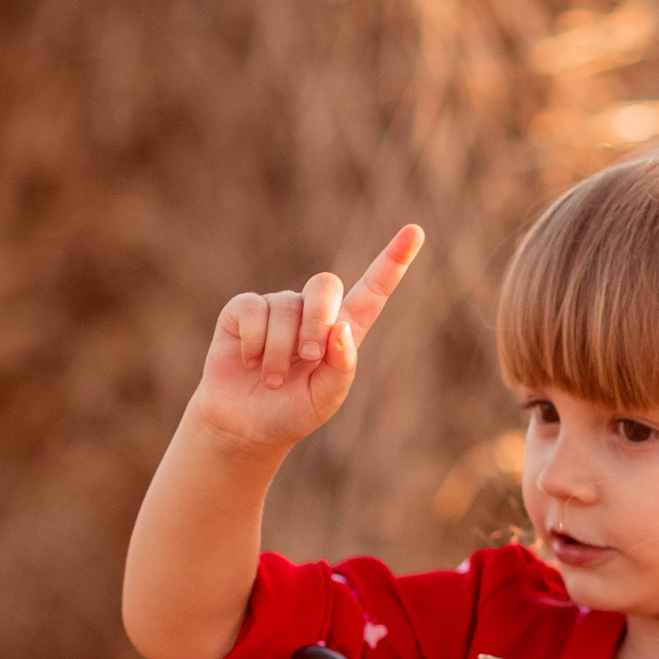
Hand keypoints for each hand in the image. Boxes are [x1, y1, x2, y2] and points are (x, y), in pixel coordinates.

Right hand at [190, 227, 422, 453]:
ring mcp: (277, 308)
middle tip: (307, 358)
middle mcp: (311, 312)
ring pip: (285, 306)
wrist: (245, 426)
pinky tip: (250, 362)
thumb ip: (341, 368)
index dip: (393, 262)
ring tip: (273, 380)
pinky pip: (253, 309)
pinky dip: (254, 342)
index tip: (415, 232)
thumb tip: (342, 328)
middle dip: (317, 320)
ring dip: (279, 351)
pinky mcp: (243, 310)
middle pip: (325, 284)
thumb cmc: (291, 412)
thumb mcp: (325, 399)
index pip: (372, 290)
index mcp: (343, 331)